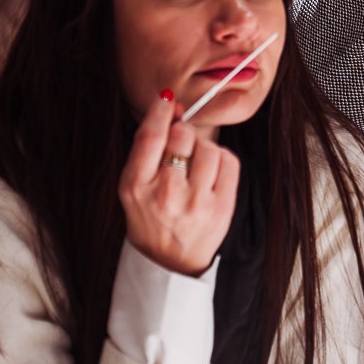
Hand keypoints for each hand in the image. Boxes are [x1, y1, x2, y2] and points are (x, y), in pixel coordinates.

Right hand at [117, 93, 238, 277]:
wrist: (168, 263)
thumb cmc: (150, 218)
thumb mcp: (134, 186)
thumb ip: (149, 146)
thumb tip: (171, 105)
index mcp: (136, 187)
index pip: (150, 136)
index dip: (160, 110)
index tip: (167, 99)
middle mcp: (165, 195)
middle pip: (182, 136)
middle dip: (183, 132)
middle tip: (181, 145)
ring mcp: (196, 203)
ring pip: (208, 147)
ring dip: (203, 148)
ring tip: (195, 166)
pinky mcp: (221, 209)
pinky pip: (229, 161)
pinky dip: (221, 160)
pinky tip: (211, 174)